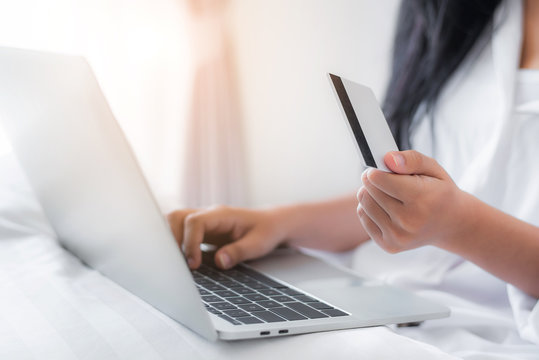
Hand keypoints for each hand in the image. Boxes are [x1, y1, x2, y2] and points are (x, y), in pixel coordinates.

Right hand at [167, 206, 285, 269]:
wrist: (271, 223)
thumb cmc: (266, 231)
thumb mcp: (258, 244)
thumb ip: (239, 252)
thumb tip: (219, 261)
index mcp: (221, 215)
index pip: (194, 222)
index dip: (190, 243)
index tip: (193, 264)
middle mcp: (208, 215)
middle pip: (177, 217)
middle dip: (171, 240)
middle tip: (176, 265)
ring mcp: (202, 221)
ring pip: (174, 222)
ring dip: (169, 240)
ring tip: (174, 263)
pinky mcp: (200, 230)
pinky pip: (179, 231)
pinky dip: (173, 243)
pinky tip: (178, 261)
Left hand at [356, 150, 470, 252]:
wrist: (452, 224)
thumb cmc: (439, 192)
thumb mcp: (433, 169)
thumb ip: (411, 159)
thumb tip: (388, 159)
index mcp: (421, 199)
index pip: (379, 179)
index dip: (377, 170)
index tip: (382, 169)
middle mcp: (408, 221)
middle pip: (369, 191)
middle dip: (373, 181)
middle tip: (386, 180)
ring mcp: (398, 236)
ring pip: (364, 204)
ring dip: (370, 194)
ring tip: (387, 193)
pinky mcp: (389, 245)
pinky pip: (364, 218)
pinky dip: (369, 209)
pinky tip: (385, 208)